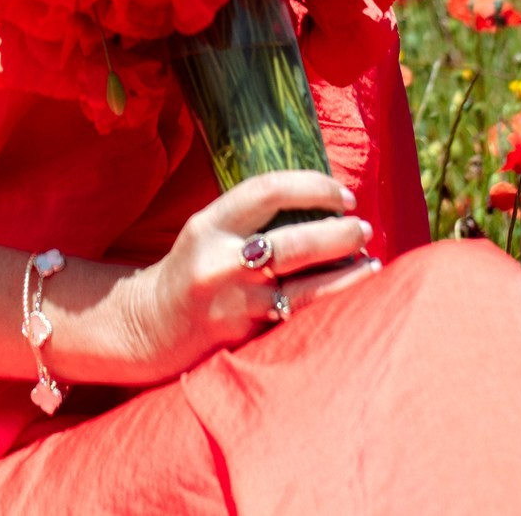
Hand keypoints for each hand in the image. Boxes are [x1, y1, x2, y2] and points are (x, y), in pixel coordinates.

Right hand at [111, 171, 379, 382]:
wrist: (150, 327)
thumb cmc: (193, 269)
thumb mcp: (210, 231)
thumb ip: (253, 217)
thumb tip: (322, 200)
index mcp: (209, 225)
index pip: (268, 191)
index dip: (313, 187)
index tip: (343, 194)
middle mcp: (220, 261)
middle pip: (295, 241)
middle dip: (340, 232)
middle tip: (363, 227)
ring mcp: (235, 301)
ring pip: (306, 285)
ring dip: (347, 271)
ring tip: (370, 260)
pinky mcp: (246, 334)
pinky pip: (300, 314)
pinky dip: (333, 299)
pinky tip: (355, 292)